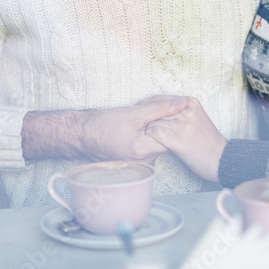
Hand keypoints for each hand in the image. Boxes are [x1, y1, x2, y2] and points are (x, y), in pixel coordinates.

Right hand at [21, 96, 189, 162]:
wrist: (84, 135)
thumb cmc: (105, 123)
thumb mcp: (134, 112)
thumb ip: (161, 108)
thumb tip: (184, 103)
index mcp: (144, 151)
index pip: (172, 135)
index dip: (171, 119)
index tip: (162, 110)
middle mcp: (145, 163)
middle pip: (168, 140)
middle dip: (163, 124)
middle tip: (147, 115)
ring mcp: (142, 166)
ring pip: (160, 143)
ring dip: (156, 130)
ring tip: (139, 122)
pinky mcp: (139, 164)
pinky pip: (152, 148)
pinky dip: (149, 137)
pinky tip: (137, 130)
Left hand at [144, 96, 226, 182]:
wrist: (221, 159)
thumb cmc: (208, 142)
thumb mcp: (197, 119)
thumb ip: (181, 112)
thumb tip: (160, 111)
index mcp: (190, 102)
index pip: (161, 99)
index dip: (147, 107)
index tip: (139, 114)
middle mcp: (186, 110)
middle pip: (155, 109)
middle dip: (144, 117)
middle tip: (137, 125)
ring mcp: (182, 124)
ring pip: (153, 121)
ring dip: (146, 129)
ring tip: (142, 136)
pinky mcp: (178, 139)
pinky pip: (154, 133)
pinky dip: (149, 137)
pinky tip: (149, 142)